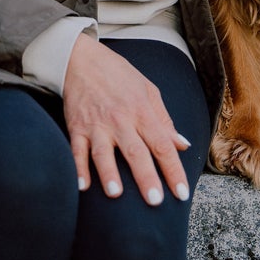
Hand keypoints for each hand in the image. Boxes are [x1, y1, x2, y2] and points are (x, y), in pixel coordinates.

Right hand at [62, 34, 190, 205]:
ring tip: (115, 194)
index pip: (162, 145)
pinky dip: (78, 168)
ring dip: (109, 173)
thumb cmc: (118, 74)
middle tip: (155, 201)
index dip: (173, 170)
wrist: (83, 58)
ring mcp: (97, 124)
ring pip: (103, 152)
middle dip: (146, 177)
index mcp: (142, 111)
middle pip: (136, 151)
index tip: (182, 193)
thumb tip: (182, 145)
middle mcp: (120, 119)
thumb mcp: (148, 90)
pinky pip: (76, 150)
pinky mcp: (77, 126)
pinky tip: (81, 186)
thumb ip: (164, 120)